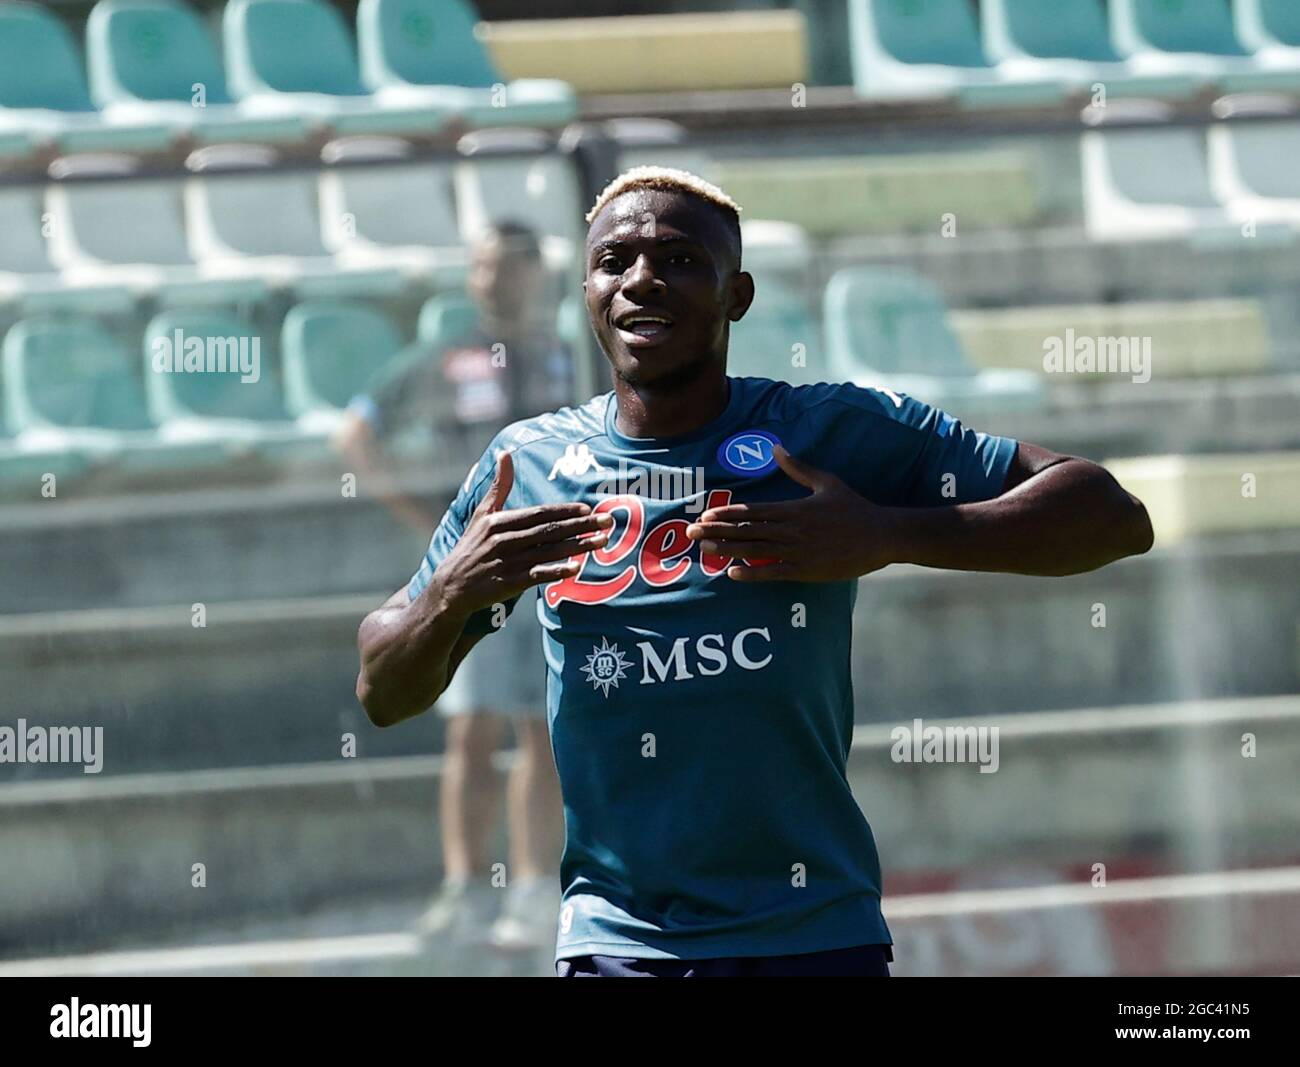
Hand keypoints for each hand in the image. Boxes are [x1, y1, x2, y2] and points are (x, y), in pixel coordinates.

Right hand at [435, 450, 612, 614]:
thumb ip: (499, 486)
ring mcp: (507, 562)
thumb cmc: (471, 547)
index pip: (538, 513)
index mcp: (499, 521)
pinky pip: (537, 575)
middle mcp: (504, 540)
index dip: (564, 511)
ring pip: (549, 552)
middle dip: (582, 526)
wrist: (451, 586)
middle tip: (608, 521)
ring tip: (602, 541)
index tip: (587, 509)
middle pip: (549, 531)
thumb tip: (505, 452)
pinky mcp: (508, 583)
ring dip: (578, 546)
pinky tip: (576, 568)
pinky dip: (556, 571)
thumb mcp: (481, 514)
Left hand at [685, 445, 899, 581]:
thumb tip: (777, 447)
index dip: (726, 514)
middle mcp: (791, 529)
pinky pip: (773, 572)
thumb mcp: (826, 482)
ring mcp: (797, 551)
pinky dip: (752, 573)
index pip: (752, 511)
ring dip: (727, 549)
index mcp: (793, 508)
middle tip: (690, 534)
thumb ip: (798, 467)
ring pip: (754, 550)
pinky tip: (732, 573)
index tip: (704, 516)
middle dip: (716, 531)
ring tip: (704, 550)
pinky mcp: (806, 569)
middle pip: (746, 530)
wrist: (880, 535)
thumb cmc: (854, 508)